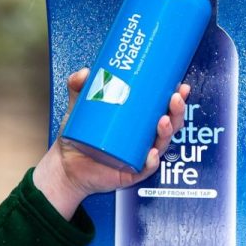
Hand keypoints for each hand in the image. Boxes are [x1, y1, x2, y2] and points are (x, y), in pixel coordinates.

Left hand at [33, 76, 189, 216]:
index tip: (180, 86)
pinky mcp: (131, 172)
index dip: (176, 98)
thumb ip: (79, 86)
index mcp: (139, 122)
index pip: (164, 109)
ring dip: (167, 132)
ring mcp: (139, 156)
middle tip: (174, 99)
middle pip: (169, 125)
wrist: (64, 166)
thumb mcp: (79, 107)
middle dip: (177, 112)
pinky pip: (146, 168)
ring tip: (163, 121)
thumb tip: (84, 73)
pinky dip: (151, 162)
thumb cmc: (79, 137)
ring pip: (162, 144)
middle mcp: (143, 138)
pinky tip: (151, 153)